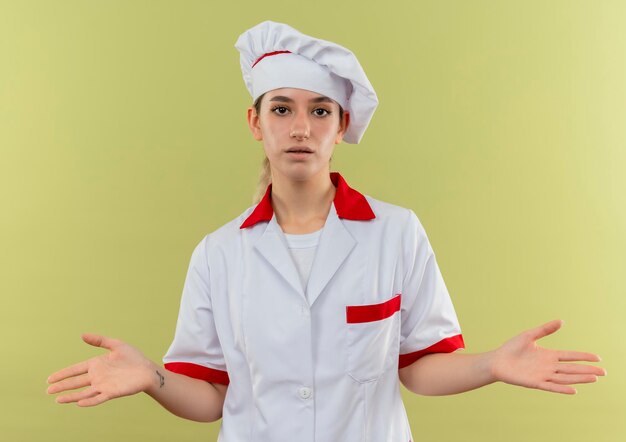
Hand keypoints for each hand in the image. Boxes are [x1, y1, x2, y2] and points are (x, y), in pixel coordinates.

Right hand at [47, 333, 155, 406]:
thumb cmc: (133, 357)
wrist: (147, 369)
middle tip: (48, 391)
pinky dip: (89, 401)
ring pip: (84, 392)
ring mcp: (103, 385)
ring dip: (71, 396)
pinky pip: (98, 398)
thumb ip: (100, 340)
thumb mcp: (116, 345)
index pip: (75, 370)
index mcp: (96, 364)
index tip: (49, 379)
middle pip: (76, 382)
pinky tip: (79, 402)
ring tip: (58, 400)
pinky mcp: (112, 392)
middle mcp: (97, 376)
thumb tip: (82, 335)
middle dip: (62, 386)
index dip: (63, 374)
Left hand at [489, 320, 605, 393]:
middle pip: (572, 369)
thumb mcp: (529, 335)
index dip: (583, 357)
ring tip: (594, 379)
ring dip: (579, 379)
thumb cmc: (511, 348)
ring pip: (565, 378)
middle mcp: (548, 366)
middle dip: (587, 370)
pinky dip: (562, 388)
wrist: (497, 361)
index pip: (570, 356)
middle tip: (603, 372)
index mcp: (549, 355)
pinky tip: (574, 390)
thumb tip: (561, 321)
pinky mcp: (535, 382)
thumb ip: (545, 329)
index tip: (598, 358)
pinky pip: (551, 386)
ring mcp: (543, 375)